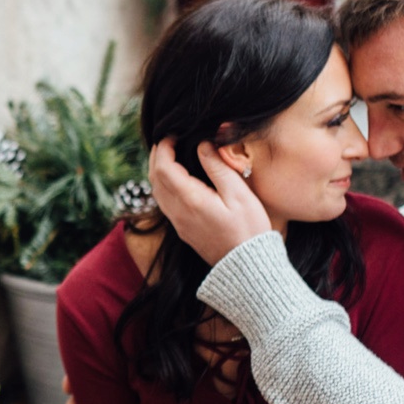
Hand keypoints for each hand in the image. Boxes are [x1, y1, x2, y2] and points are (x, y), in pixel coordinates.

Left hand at [148, 138, 271, 266]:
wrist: (247, 268)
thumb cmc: (249, 229)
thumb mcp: (238, 193)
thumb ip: (217, 167)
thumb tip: (202, 145)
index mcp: (190, 200)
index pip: (164, 168)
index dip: (164, 149)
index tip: (172, 134)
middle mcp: (178, 212)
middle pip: (155, 180)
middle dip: (156, 158)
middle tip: (166, 141)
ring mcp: (179, 223)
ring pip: (157, 193)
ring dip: (157, 172)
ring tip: (168, 156)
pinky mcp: (184, 230)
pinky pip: (165, 204)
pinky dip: (163, 186)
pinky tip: (175, 179)